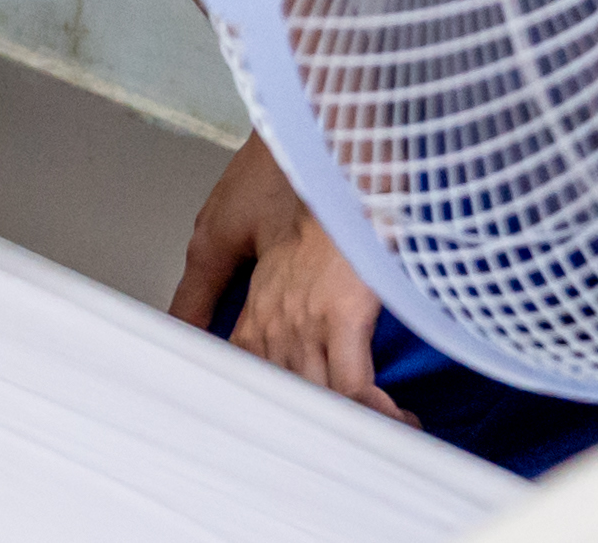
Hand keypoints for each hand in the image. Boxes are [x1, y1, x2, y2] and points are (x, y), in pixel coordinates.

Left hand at [172, 131, 408, 425]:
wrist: (327, 150)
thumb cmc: (294, 182)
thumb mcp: (233, 227)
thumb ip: (221, 283)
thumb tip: (201, 321)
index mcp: (252, 307)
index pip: (245, 373)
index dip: (268, 405)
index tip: (284, 429)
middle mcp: (270, 321)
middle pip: (284, 393)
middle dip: (314, 424)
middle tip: (341, 447)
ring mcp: (302, 321)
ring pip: (318, 396)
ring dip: (349, 423)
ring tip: (385, 437)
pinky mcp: (339, 316)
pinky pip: (352, 386)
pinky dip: (373, 411)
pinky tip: (396, 423)